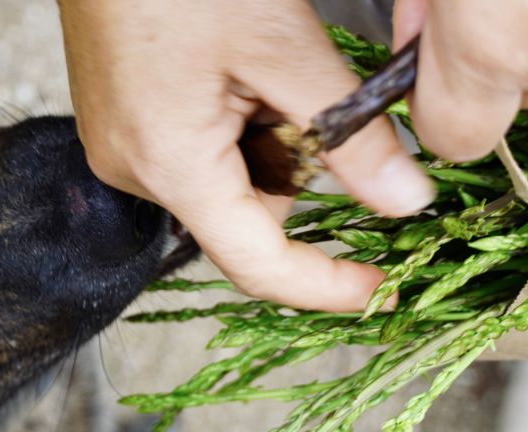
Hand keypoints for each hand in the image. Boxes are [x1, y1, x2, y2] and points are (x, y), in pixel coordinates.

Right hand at [58, 0, 434, 311]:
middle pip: (246, 214)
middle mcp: (136, 170)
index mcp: (170, 165)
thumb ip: (350, 134)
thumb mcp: (283, 46)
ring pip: (227, 179)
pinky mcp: (124, 122)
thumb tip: (404, 200)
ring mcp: (123, 147)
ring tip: (260, 61)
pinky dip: (238, 123)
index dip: (325, 286)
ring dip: (267, 137)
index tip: (380, 288)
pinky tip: (236, 65)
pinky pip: (199, 152)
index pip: (258, 266)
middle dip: (297, 166)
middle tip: (303, 91)